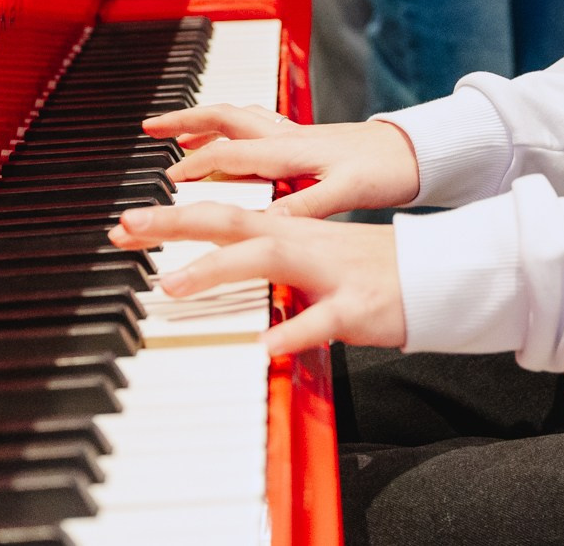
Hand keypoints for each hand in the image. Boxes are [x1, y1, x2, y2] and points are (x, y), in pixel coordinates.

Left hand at [108, 202, 403, 356]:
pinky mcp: (356, 306)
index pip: (223, 215)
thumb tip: (217, 270)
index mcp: (291, 231)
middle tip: (125, 227)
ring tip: (171, 286)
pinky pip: (321, 320)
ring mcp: (329, 272)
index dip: (173, 217)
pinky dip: (293, 332)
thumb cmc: (369, 272)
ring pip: (267, 261)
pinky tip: (266, 347)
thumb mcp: (312, 260)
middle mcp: (303, 242)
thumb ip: (267, 261)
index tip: (125, 223)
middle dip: (175, 223)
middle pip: (231, 223)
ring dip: (216, 270)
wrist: (439, 274)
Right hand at [144, 107, 421, 218]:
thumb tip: (267, 221)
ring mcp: (294, 134)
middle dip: (184, 121)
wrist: (415, 151)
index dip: (193, 168)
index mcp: (291, 150)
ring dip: (204, 121)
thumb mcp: (346, 192)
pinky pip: (256, 125)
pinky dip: (231, 128)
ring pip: (238, 117)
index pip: (229, 155)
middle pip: (225, 119)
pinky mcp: (304, 138)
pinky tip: (226, 141)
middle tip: (149, 128)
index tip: (163, 183)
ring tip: (176, 132)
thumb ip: (306, 205)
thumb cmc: (384, 171)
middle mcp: (287, 136)